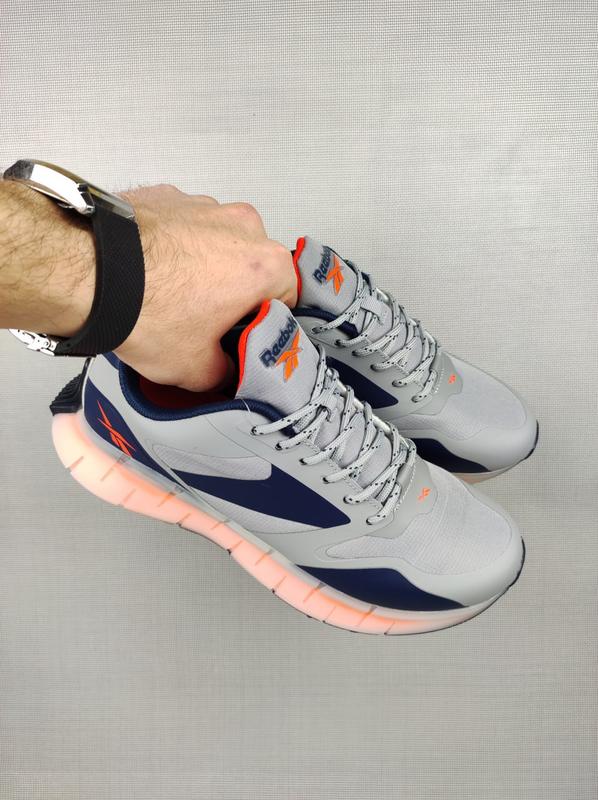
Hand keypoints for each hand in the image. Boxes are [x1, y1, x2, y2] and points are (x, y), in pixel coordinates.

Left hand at [113, 185, 296, 390]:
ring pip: (217, 243)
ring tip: (168, 296)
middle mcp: (241, 226)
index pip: (288, 297)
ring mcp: (203, 204)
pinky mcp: (167, 195)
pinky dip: (171, 247)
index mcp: (264, 264)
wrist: (87, 270)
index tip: (244, 336)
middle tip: (203, 321)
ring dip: (203, 266)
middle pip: (253, 266)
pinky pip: (181, 226)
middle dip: (234, 292)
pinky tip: (147, 273)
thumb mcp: (196, 369)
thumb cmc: (146, 310)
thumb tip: (224, 370)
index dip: (265, 321)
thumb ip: (225, 372)